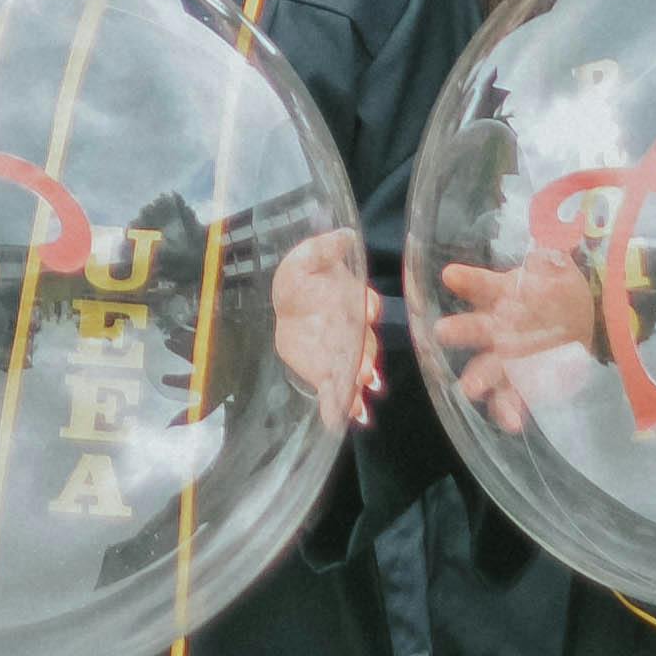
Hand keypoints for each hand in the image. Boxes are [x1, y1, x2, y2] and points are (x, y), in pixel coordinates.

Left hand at [270, 226, 380, 428]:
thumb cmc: (304, 276)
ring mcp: (342, 355)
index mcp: (353, 300)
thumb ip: (326, 249)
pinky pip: (333, 392)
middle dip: (366, 360)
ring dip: (356, 389)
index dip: (367, 306)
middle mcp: (354, 331)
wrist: (288, 302)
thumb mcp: (308, 257)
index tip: (368, 311)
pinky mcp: (324, 372)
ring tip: (357, 404)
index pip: (365, 303)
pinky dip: (336, 407)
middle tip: (365, 373)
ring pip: (354, 374)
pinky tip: (338, 420)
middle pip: (365, 346)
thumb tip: (346, 235)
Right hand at [432, 238, 614, 433]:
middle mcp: (496, 326)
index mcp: (501, 296)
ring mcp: (507, 356)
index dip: (468, 280)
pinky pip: (513, 396)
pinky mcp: (523, 380)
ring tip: (468, 390)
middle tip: (442, 333)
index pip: (481, 285)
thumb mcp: (556, 271)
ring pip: (487, 367)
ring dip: (477, 378)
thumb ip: (549, 262)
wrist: (582, 321)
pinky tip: (510, 423)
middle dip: (460, 331)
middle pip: (475, 327)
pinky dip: (509, 410)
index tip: (451, 276)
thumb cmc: (557, 290)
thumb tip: (543, 252)